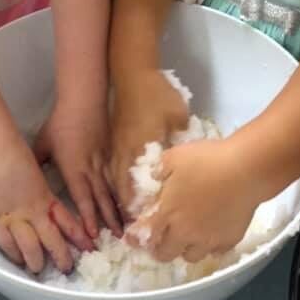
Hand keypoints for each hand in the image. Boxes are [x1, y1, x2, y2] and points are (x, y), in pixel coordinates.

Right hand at [0, 136, 92, 273]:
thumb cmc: (17, 155)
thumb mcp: (37, 173)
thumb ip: (41, 190)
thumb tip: (45, 198)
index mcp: (46, 198)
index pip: (67, 222)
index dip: (78, 236)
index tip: (89, 247)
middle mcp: (35, 213)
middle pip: (52, 240)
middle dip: (61, 257)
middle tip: (67, 268)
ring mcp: (16, 219)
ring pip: (31, 248)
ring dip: (36, 261)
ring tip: (38, 269)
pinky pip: (7, 245)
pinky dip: (14, 255)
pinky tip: (18, 261)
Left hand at [34, 104, 121, 239]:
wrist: (83, 101)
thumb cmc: (61, 123)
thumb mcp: (43, 144)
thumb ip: (38, 163)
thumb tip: (27, 178)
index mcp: (74, 169)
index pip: (82, 198)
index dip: (87, 217)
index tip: (93, 235)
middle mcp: (91, 169)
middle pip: (101, 198)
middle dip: (108, 220)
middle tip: (118, 239)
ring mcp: (103, 161)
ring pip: (111, 190)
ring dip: (118, 209)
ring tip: (126, 226)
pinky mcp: (110, 153)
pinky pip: (116, 178)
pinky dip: (121, 192)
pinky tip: (127, 202)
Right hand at [110, 69, 189, 215]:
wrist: (133, 74)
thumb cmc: (157, 95)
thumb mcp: (179, 117)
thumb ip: (182, 140)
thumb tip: (186, 160)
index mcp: (140, 149)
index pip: (137, 186)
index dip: (139, 207)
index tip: (144, 224)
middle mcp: (124, 151)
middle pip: (121, 186)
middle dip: (126, 207)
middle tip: (135, 225)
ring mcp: (116, 144)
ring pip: (114, 177)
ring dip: (120, 195)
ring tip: (127, 213)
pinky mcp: (114, 137)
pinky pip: (113, 166)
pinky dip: (117, 180)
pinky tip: (124, 188)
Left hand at [131, 137, 260, 262]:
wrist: (245, 169)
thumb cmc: (206, 159)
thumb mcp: (173, 157)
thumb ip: (156, 172)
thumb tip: (149, 181)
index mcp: (167, 214)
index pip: (145, 236)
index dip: (135, 238)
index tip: (132, 237)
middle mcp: (185, 233)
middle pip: (165, 254)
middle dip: (158, 247)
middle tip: (160, 237)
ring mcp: (208, 240)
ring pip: (190, 257)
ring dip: (184, 248)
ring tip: (187, 235)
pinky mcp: (229, 241)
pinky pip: (214, 252)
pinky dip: (209, 246)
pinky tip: (210, 232)